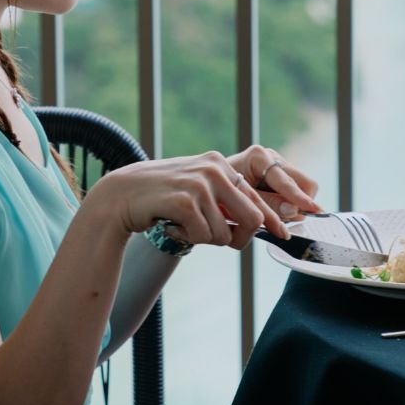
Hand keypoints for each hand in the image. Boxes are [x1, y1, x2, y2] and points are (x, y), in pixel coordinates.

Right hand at [87, 151, 282, 250]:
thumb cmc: (160, 197)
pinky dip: (187, 239)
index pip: (255, 198)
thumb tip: (259, 222)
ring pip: (224, 235)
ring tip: (181, 224)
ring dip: (202, 239)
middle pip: (252, 219)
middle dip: (238, 239)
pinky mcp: (185, 200)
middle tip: (211, 239)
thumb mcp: (196, 189)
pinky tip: (170, 225)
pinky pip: (202, 236)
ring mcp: (200, 183)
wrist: (120, 196)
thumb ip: (223, 199)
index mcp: (220, 164)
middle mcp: (214, 169)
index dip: (272, 221)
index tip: (284, 235)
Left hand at [226, 146, 320, 225]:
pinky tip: (275, 210)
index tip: (313, 209)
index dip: (300, 197)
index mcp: (258, 157)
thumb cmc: (221, 191)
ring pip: (304, 189)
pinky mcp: (281, 176)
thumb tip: (293, 210)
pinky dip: (291, 204)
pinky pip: (298, 192)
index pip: (287, 180)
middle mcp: (271, 157)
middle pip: (305, 183)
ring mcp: (278, 165)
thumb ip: (267, 205)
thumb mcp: (241, 200)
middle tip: (288, 220)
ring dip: (295, 206)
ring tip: (275, 215)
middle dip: (301, 203)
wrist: (210, 185)